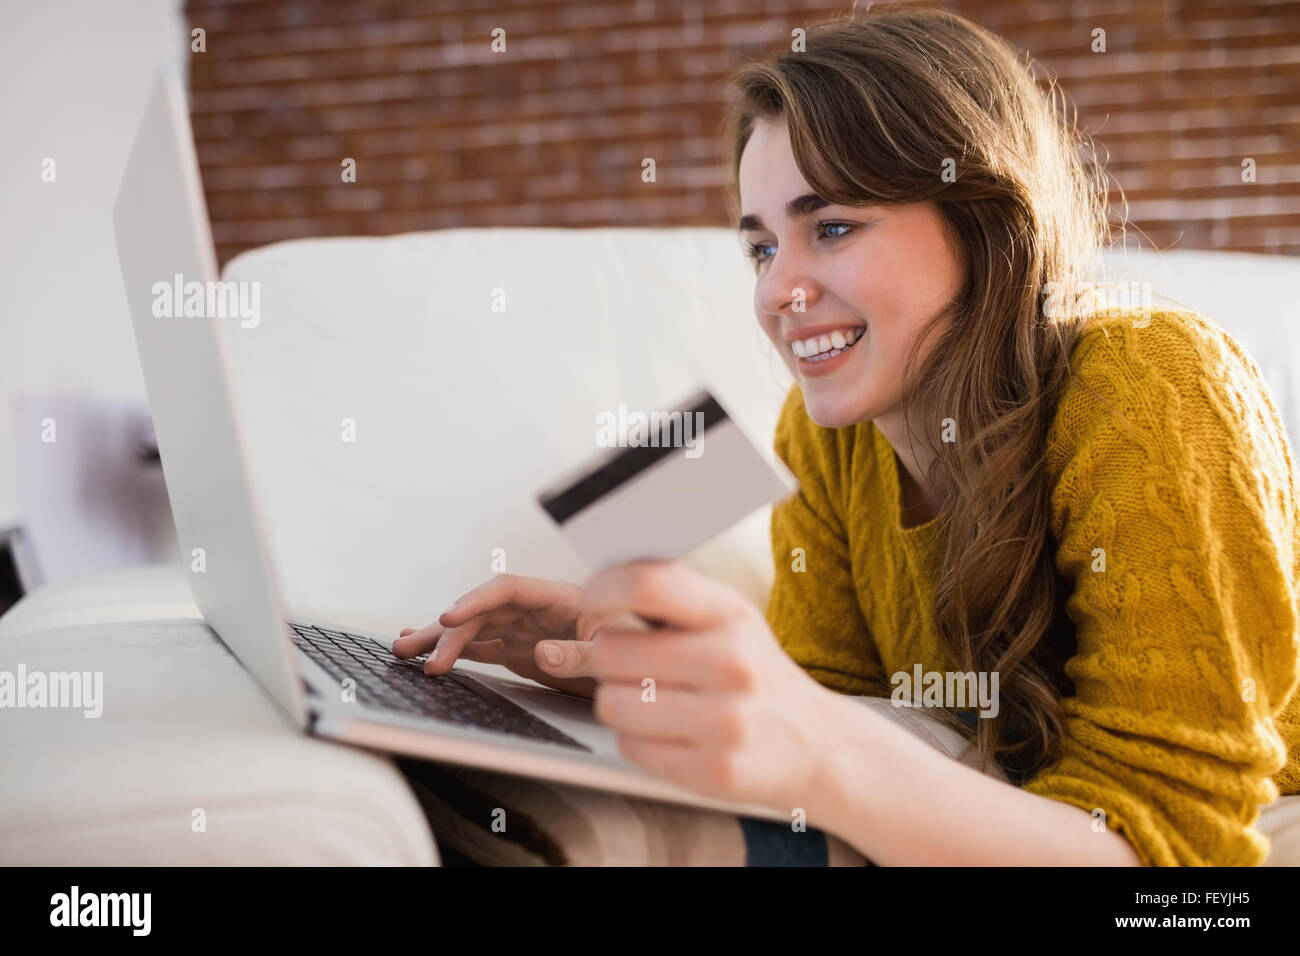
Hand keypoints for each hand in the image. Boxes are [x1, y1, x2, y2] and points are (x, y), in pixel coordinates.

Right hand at [392, 574, 643, 698]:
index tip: (451, 616)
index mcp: (561, 597)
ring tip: (403, 650)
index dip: (478, 600)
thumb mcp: (618, 649)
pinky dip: (454, 651)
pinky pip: (481, 648)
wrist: (654, 668)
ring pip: (475, 630)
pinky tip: (427, 654)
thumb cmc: (644, 647)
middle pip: (484, 612)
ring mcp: (526, 630)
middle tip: (419, 654)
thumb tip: (542, 653)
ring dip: (439, 639)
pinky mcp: (521, 651)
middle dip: (448, 630)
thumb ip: (581, 652)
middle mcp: (537, 610)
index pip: (509, 589)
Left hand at [537, 560, 845, 811]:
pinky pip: (630, 747)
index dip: (603, 589)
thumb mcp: (724, 620)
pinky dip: (636, 740)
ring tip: (651, 701)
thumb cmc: (751, 671)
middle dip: (606, 658)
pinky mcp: (714, 771)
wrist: (816, 743)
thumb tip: (590, 591)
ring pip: (612, 703)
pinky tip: (669, 733)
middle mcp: (733, 663)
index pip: (649, 585)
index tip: (591, 601)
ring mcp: (726, 722)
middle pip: (613, 651)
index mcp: (730, 614)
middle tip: (630, 665)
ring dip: (618, 703)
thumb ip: (663, 599)